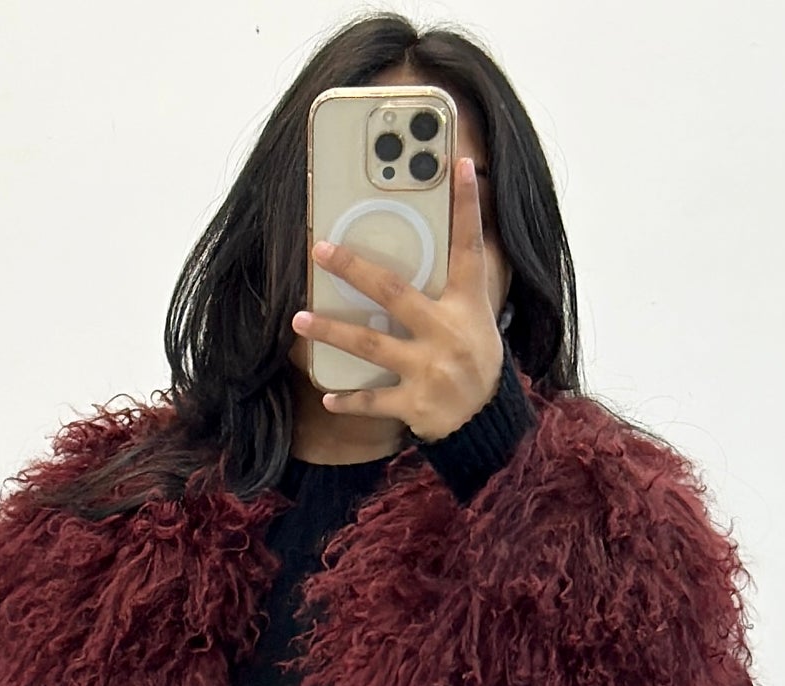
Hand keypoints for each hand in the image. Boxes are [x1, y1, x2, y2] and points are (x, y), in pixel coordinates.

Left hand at [295, 155, 503, 440]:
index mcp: (466, 304)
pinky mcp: (415, 403)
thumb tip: (432, 238)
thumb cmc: (474, 358)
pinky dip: (349, 401)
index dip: (468, 207)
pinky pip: (374, 401)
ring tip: (300, 319)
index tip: (463, 165)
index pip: (468, 247)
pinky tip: (325, 395)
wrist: (485, 420)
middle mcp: (446, 333)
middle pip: (394, 292)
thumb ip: (453, 283)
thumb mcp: (476, 316)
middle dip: (355, 270)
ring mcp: (429, 370)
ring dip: (332, 332)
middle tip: (321, 251)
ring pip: (371, 345)